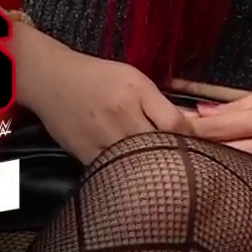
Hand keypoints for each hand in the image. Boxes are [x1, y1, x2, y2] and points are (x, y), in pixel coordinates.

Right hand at [16, 33, 192, 163]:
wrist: (52, 80)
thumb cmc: (99, 77)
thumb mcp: (136, 79)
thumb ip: (160, 103)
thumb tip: (190, 127)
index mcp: (138, 91)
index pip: (176, 123)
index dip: (192, 137)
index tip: (199, 144)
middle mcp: (121, 114)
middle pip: (159, 144)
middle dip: (175, 155)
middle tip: (184, 161)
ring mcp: (102, 136)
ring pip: (138, 162)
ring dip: (153, 167)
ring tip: (162, 169)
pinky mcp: (85, 154)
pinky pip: (115, 171)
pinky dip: (128, 173)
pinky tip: (136, 172)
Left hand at [183, 80, 251, 175]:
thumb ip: (235, 105)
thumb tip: (201, 113)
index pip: (220, 127)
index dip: (193, 127)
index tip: (173, 124)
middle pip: (223, 151)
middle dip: (200, 145)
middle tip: (178, 140)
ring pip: (236, 167)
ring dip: (217, 158)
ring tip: (200, 152)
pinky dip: (240, 168)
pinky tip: (229, 163)